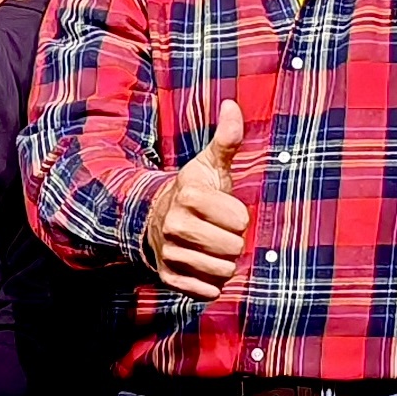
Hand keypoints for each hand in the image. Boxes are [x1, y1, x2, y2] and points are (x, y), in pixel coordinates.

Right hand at [145, 100, 251, 298]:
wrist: (156, 218)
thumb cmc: (196, 191)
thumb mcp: (210, 165)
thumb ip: (226, 139)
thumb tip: (232, 104)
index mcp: (188, 194)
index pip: (240, 219)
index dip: (239, 216)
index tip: (225, 210)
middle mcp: (175, 224)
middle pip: (233, 247)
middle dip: (234, 241)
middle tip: (219, 230)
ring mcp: (170, 252)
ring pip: (222, 271)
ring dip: (224, 262)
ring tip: (211, 247)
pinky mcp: (168, 276)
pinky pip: (206, 291)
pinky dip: (211, 283)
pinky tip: (203, 265)